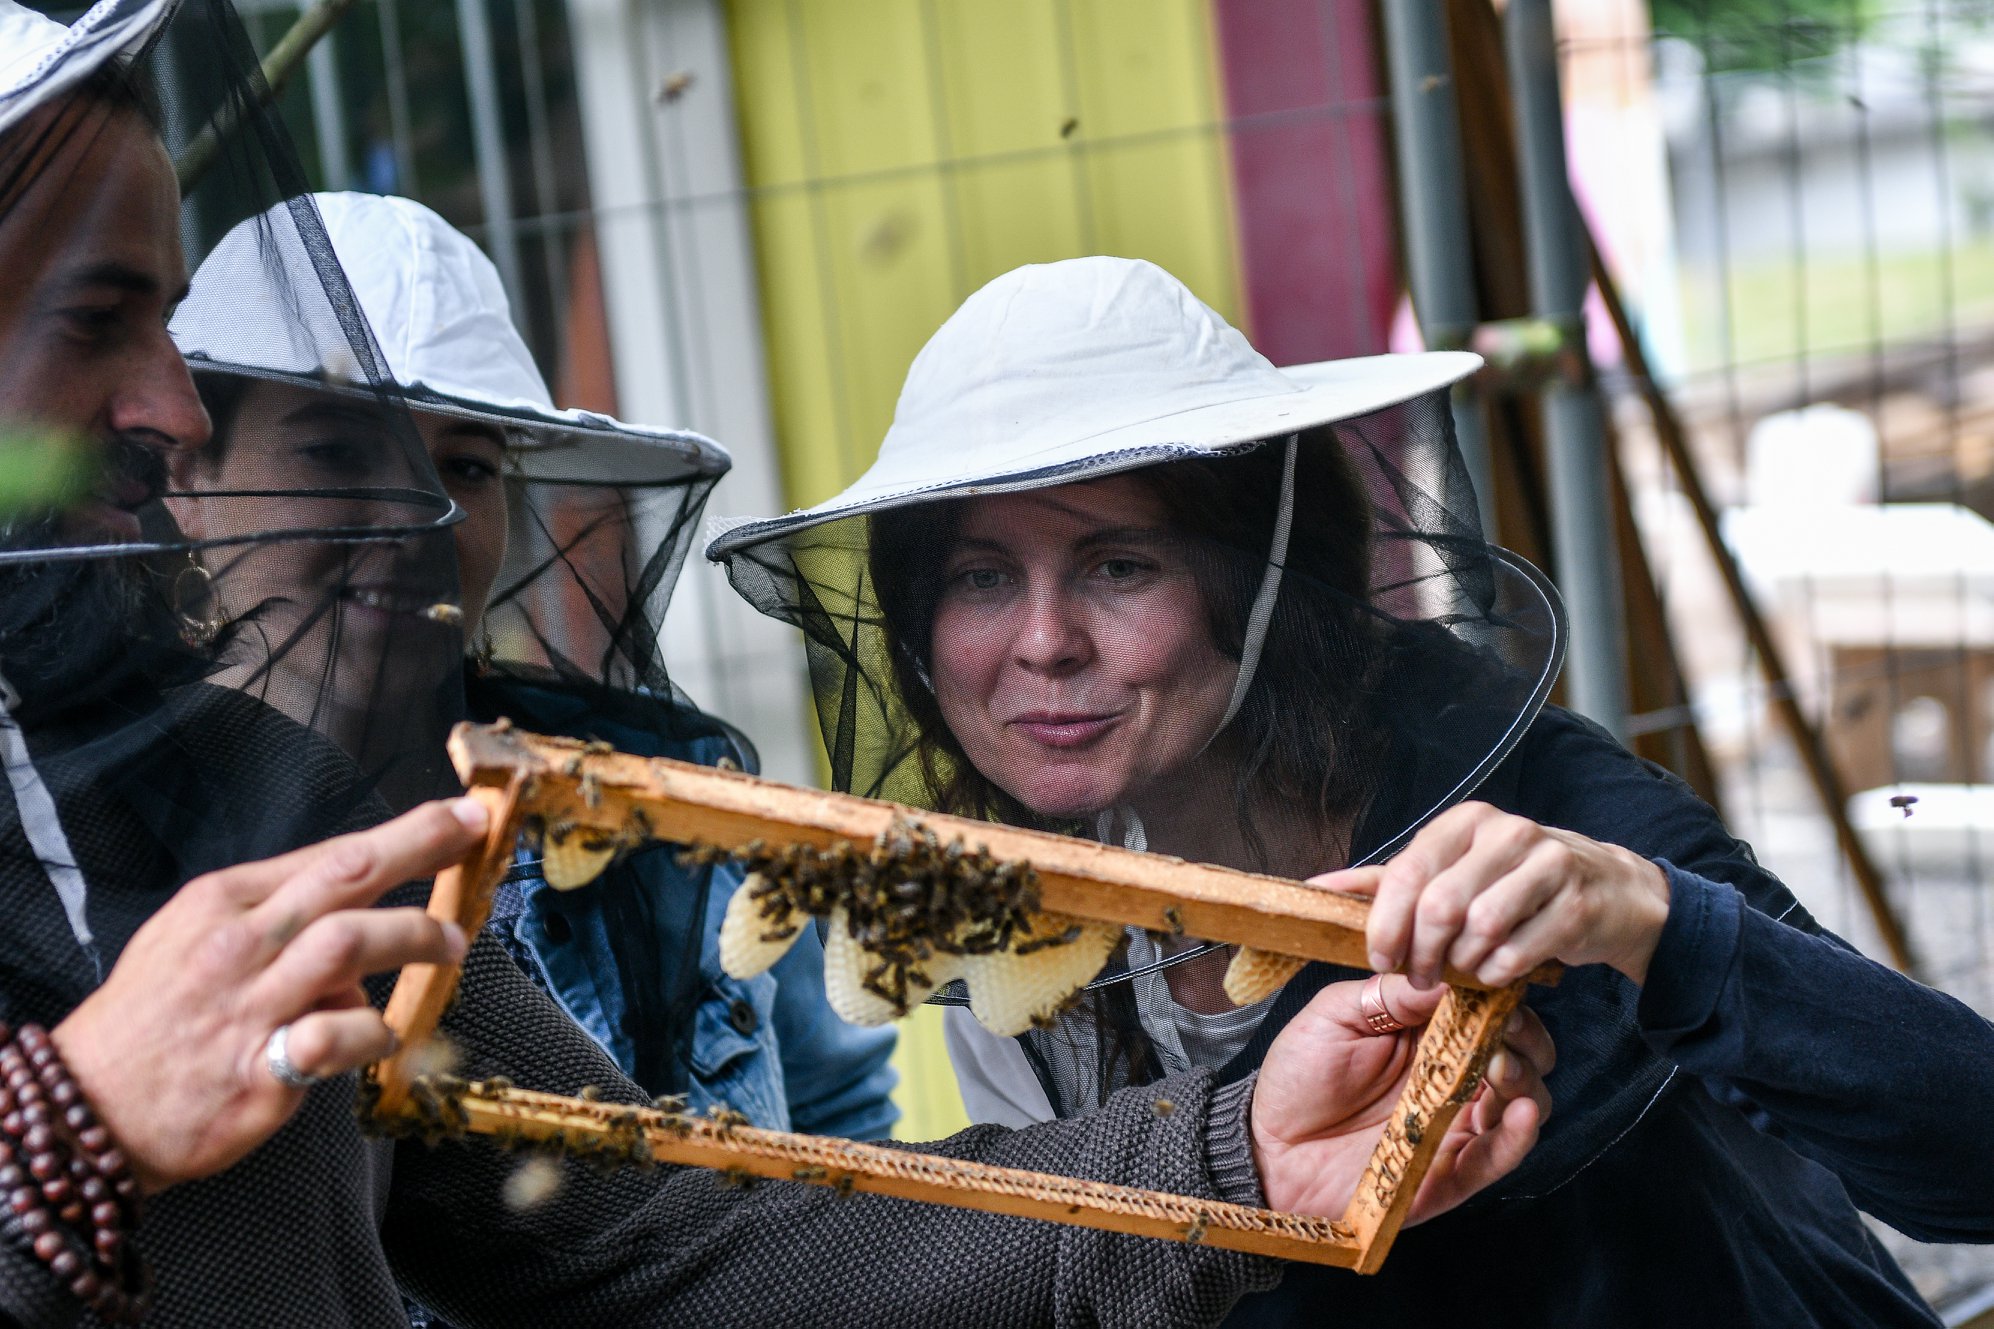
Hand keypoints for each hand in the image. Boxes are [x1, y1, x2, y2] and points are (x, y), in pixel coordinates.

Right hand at [51, 798, 487, 1192]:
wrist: (88, 1112)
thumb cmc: (153, 1020)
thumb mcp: (191, 937)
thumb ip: (272, 914)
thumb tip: (355, 903)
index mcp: (223, 903)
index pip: (330, 854)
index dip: (405, 832)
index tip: (457, 817)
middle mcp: (238, 944)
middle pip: (347, 875)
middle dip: (420, 845)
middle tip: (474, 835)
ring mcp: (249, 1006)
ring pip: (349, 943)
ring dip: (414, 937)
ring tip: (450, 945)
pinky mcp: (260, 1070)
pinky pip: (338, 1037)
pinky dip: (374, 1033)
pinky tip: (380, 1038)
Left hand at [1250, 975, 1552, 1221]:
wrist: (1271, 1148)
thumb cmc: (1299, 1075)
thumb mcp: (1336, 1014)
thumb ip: (1391, 993)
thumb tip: (1448, 973)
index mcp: (1428, 1031)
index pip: (1486, 1007)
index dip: (1500, 995)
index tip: (1497, 986)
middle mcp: (1452, 1074)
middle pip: (1520, 1050)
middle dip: (1523, 1035)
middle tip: (1504, 1029)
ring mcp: (1456, 1121)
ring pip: (1522, 1098)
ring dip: (1524, 1079)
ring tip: (1500, 1068)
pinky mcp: (1452, 1170)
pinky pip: (1500, 1155)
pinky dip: (1520, 1135)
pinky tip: (1523, 1110)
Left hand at [1315, 803, 1670, 989]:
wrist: (1610, 891)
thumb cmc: (1514, 884)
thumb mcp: (1451, 870)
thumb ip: (1386, 881)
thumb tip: (1317, 888)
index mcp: (1466, 822)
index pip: (1408, 870)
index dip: (1385, 922)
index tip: (1378, 958)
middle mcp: (1507, 832)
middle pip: (1441, 904)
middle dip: (1421, 953)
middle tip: (1419, 978)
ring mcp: (1548, 864)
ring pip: (1480, 928)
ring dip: (1463, 964)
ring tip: (1462, 972)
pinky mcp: (1577, 903)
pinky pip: (1518, 952)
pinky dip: (1498, 973)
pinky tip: (1497, 972)